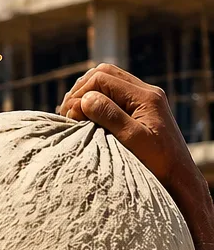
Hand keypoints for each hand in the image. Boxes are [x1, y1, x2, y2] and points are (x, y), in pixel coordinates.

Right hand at [60, 63, 213, 249]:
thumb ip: (111, 116)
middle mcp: (146, 92)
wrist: (178, 176)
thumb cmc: (158, 162)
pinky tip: (87, 115)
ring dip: (87, 93)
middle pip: (104, 73)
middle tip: (69, 112)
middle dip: (81, 89)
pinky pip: (112, 92)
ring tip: (75, 114)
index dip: (81, 93)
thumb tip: (86, 99)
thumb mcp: (133, 140)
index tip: (71, 116)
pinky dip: (95, 99)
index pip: (102, 78)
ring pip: (107, 80)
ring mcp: (144, 98)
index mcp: (146, 97)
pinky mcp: (139, 107)